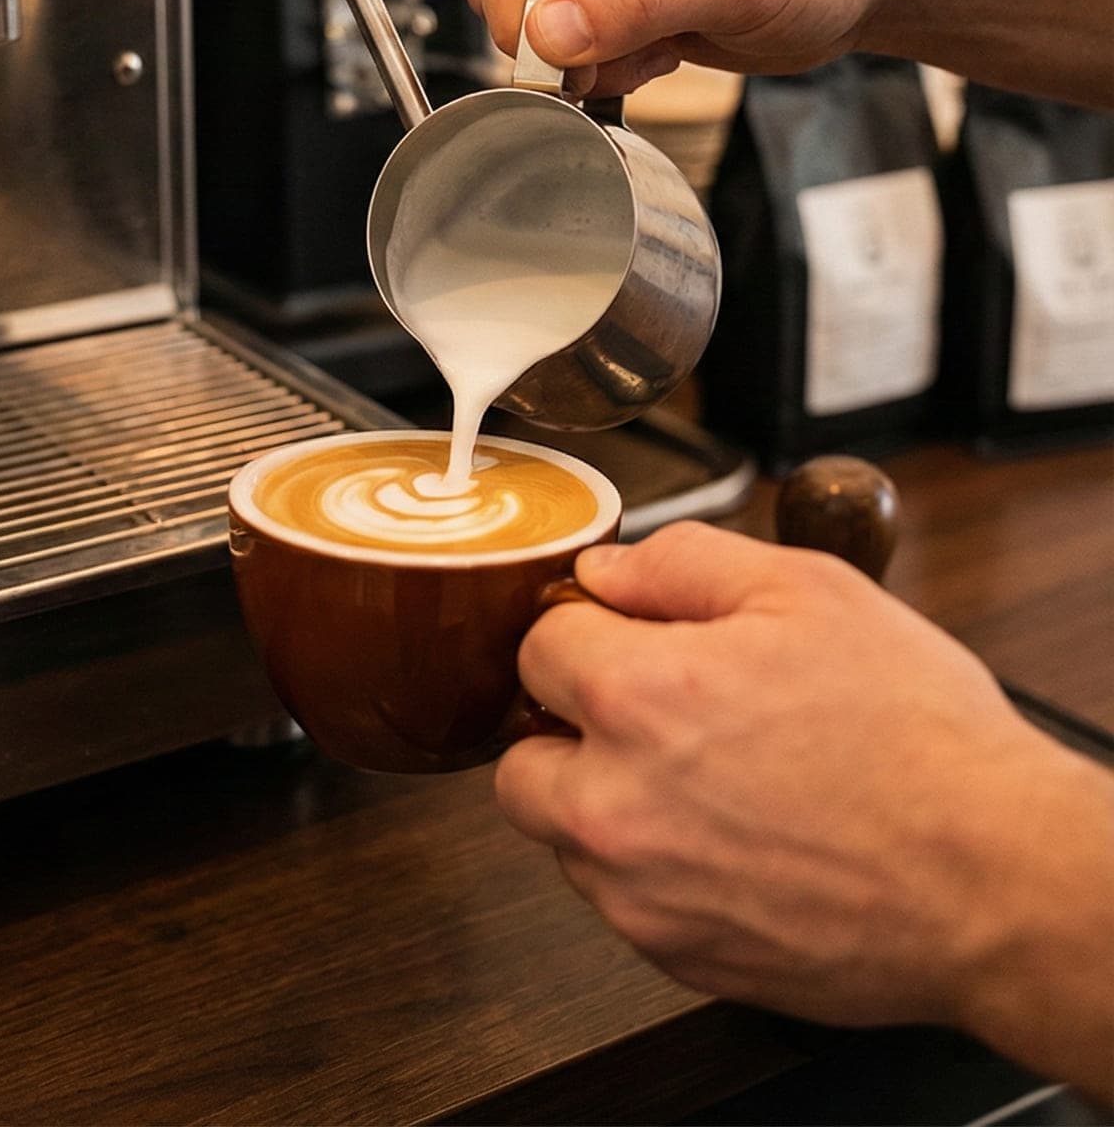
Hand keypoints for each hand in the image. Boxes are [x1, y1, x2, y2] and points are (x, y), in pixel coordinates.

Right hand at [465, 0, 903, 96]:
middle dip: (553, 33)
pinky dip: (603, 61)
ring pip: (531, 15)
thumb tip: (542, 32)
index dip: (514, 4)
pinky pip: (563, 37)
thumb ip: (633, 1)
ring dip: (583, 52)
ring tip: (657, 46)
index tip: (548, 60)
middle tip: (618, 57)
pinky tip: (662, 48)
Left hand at [495, 522, 1113, 1094]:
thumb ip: (683, 564)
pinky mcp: (673, 953)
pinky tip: (735, 846)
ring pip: (564, 837)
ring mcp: (637, 890)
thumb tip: (606, 570)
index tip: (628, 645)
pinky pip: (621, 901)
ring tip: (709, 788)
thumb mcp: (813, 593)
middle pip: (520, 756)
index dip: (589, 635)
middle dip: (570, 733)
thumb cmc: (923, 742)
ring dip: (607, 807)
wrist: (999, 881)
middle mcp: (614, 802)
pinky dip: (655, 873)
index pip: (538, 647)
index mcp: (639, 698)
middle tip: (651, 724)